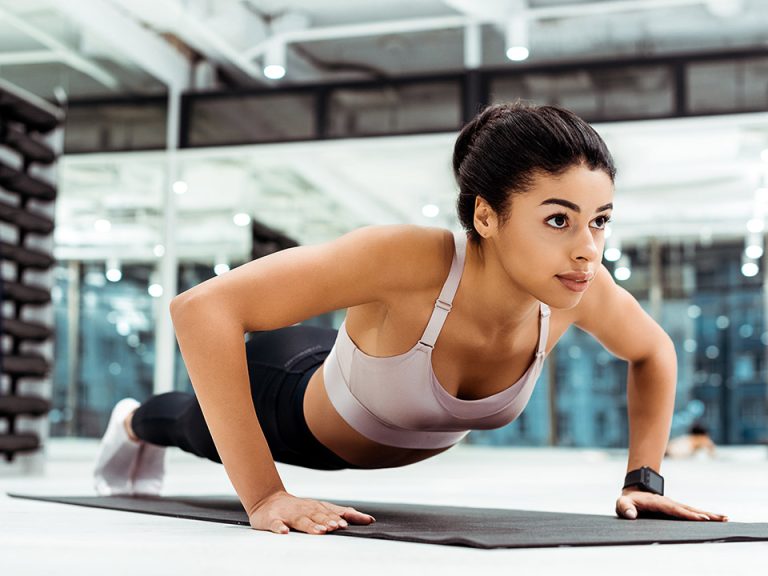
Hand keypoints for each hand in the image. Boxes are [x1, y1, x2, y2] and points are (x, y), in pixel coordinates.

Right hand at [248, 490, 375, 534]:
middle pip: (317, 515)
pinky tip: (284, 532)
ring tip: (319, 531)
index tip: (349, 523)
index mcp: (316, 507)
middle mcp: (304, 509)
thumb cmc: (299, 508)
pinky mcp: (272, 520)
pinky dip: (279, 528)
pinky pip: (275, 524)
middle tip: (337, 527)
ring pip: (300, 520)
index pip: (332, 512)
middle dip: (328, 521)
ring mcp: (288, 514)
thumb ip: (343, 513)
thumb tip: (369, 519)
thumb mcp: (322, 509)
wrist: (268, 501)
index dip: (340, 517)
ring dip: (310, 525)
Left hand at [616, 487, 727, 521]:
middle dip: (704, 514)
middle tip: (720, 518)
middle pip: (689, 509)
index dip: (687, 514)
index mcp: (658, 503)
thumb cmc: (627, 501)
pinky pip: (691, 512)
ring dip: (709, 514)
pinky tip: (715, 519)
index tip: (701, 518)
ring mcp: (674, 505)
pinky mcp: (676, 509)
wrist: (633, 492)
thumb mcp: (622, 504)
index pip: (675, 509)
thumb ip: (625, 508)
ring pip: (693, 510)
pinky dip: (704, 515)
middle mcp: (669, 503)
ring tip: (725, 518)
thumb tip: (631, 515)